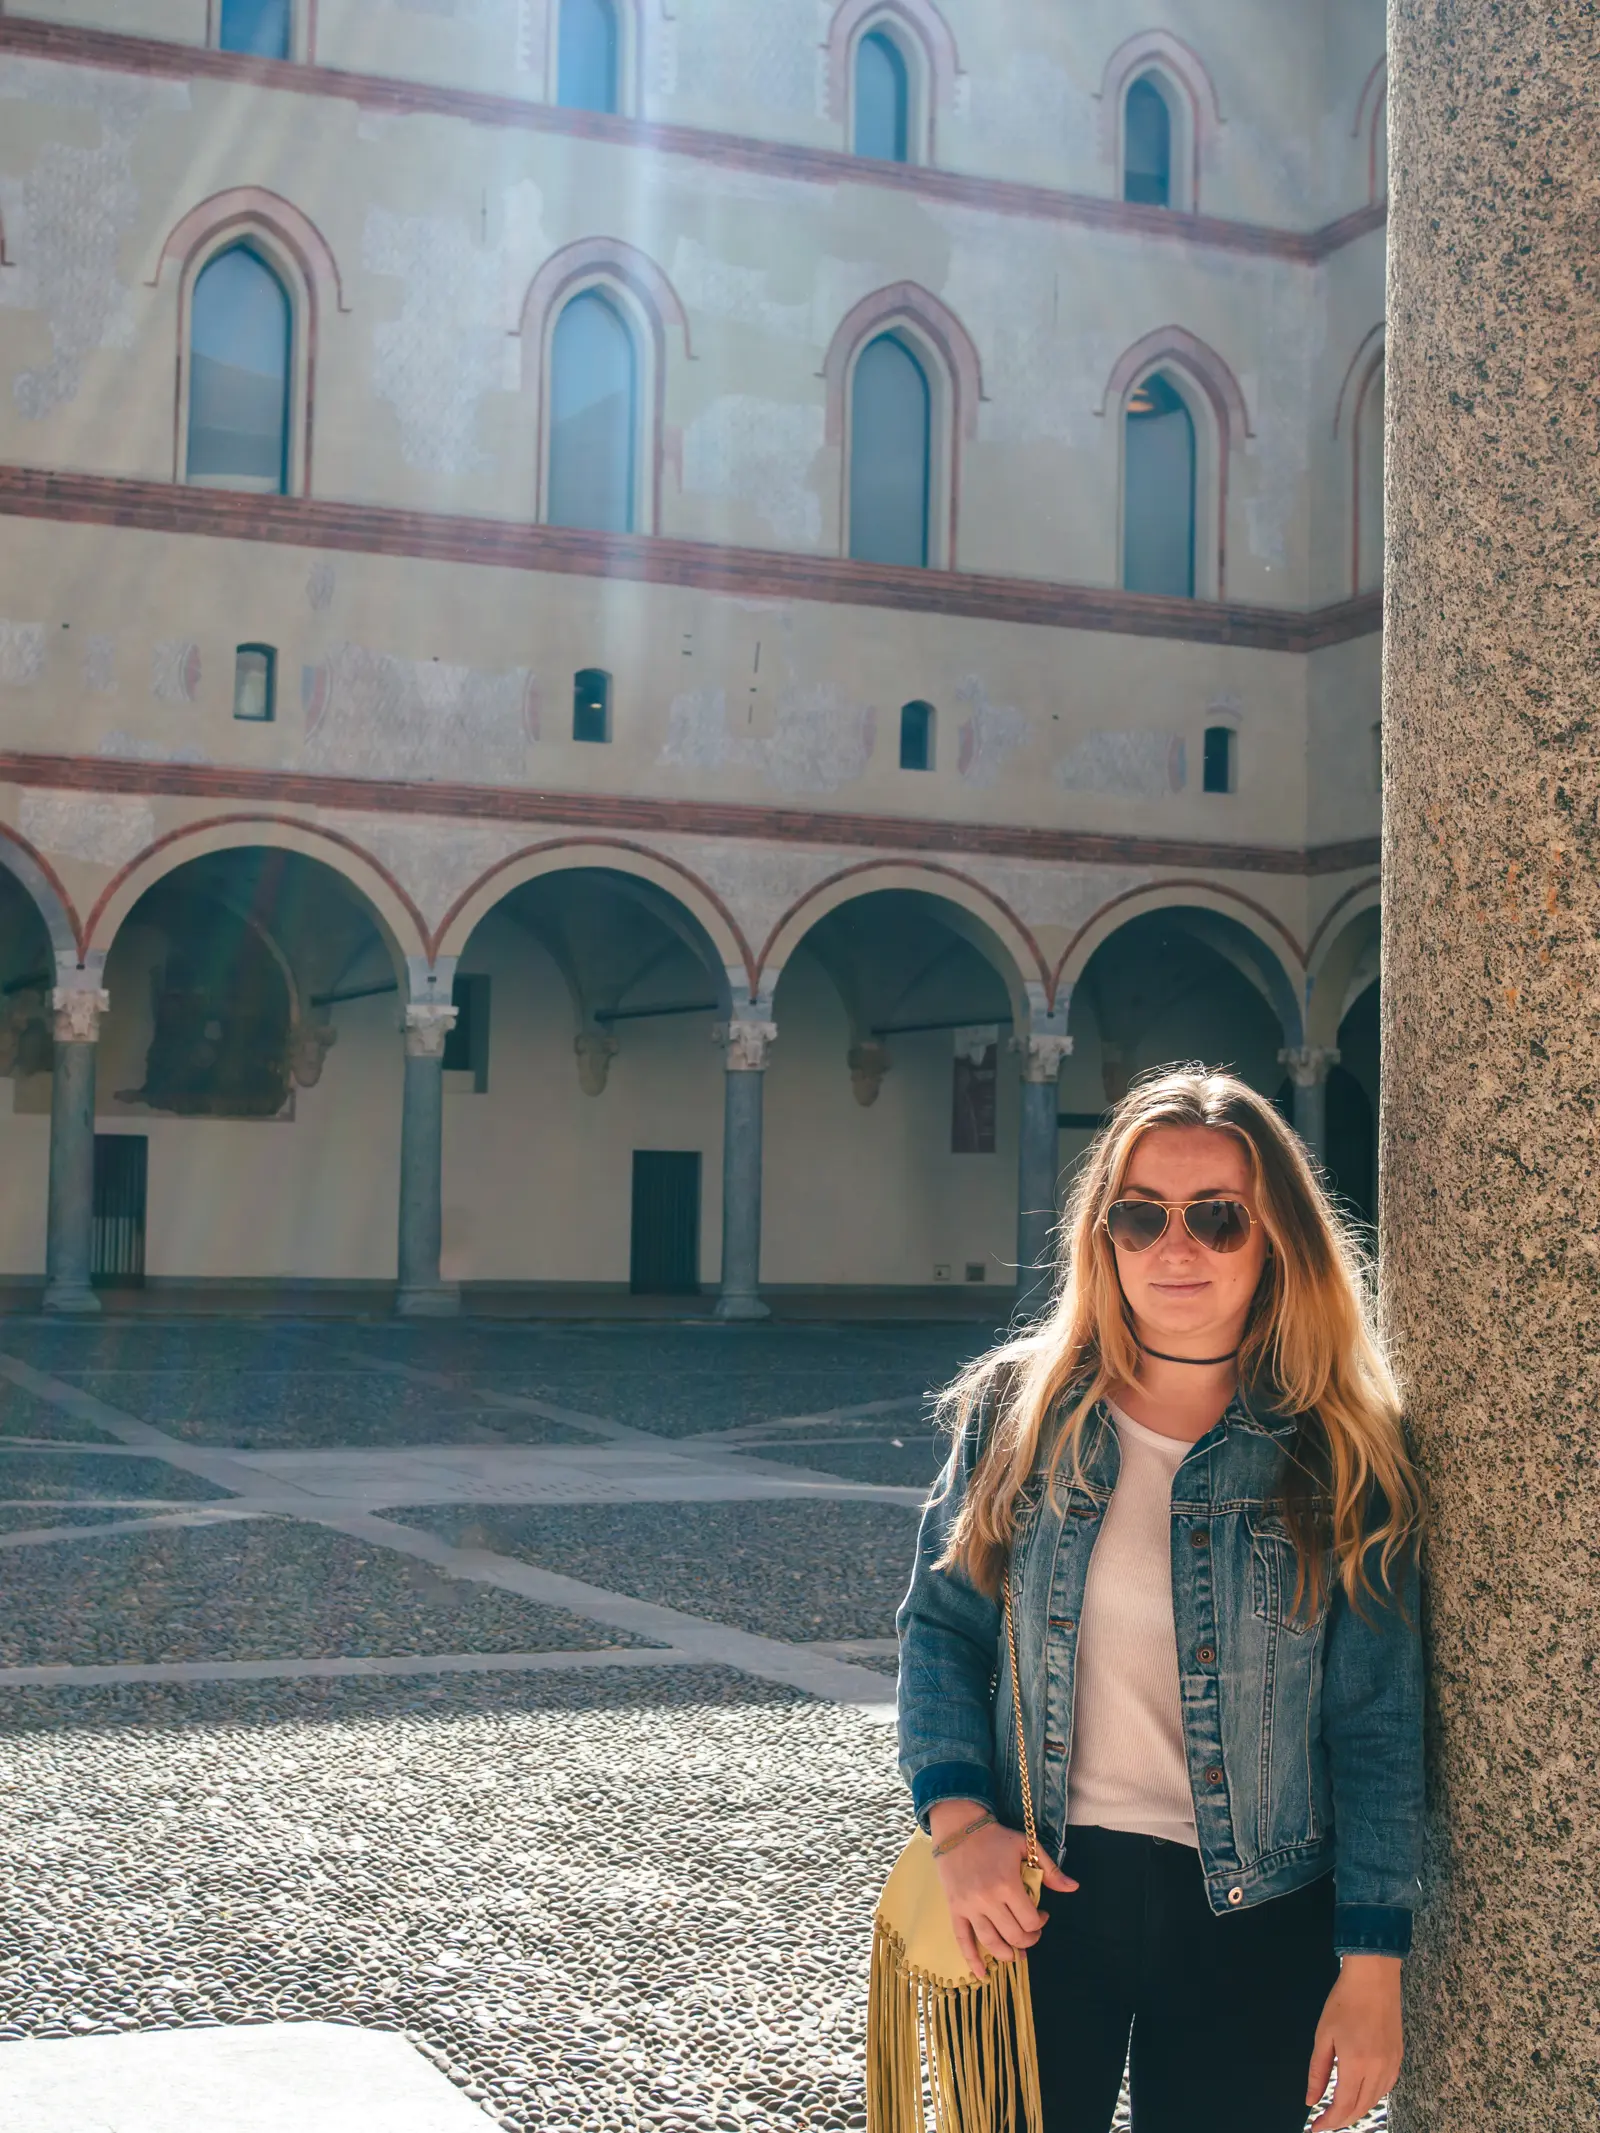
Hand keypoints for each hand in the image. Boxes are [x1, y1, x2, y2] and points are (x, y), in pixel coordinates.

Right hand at [926, 1801, 1077, 1983]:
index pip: (1030, 1921)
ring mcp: (969, 1906)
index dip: (1040, 1924)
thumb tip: (1073, 1888)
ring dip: (1007, 1954)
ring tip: (1015, 1953)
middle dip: (1028, 1941)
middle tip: (1031, 1933)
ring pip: (991, 1943)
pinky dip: (972, 1960)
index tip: (1042, 1914)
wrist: (958, 1827)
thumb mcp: (1025, 1846)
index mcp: (1008, 1884)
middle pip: (1013, 1936)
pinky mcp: (954, 1909)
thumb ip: (1050, 1869)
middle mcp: (988, 1899)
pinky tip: (982, 1974)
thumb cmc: (995, 1837)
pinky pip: (962, 1940)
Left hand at [1305, 1954, 1403, 2130]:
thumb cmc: (1344, 2002)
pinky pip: (1386, 2088)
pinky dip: (1372, 2096)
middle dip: (1342, 2119)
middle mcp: (1378, 2070)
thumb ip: (1317, 2071)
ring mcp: (1392, 2065)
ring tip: (1340, 2111)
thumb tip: (1311, 2099)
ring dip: (1357, 2109)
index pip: (1343, 2106)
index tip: (1316, 2128)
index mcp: (1356, 2064)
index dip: (1329, 2122)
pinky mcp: (1399, 2058)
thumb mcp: (1323, 2035)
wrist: (1374, 1978)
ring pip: (1375, 2100)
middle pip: (1361, 2107)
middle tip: (1326, 2122)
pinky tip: (1360, 2093)